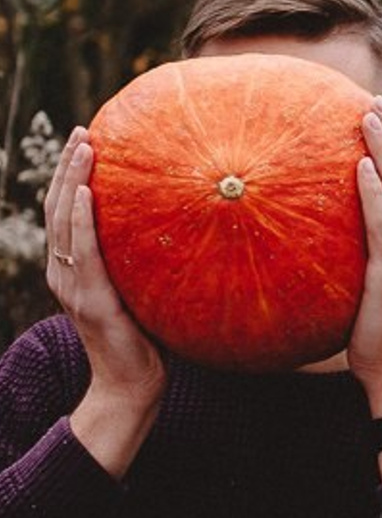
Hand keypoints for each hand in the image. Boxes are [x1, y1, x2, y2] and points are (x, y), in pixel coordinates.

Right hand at [45, 126, 166, 475]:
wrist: (132, 386)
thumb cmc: (148, 343)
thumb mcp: (145, 293)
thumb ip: (148, 265)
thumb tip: (187, 233)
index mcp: (75, 270)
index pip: (67, 214)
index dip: (71, 178)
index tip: (85, 143)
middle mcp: (66, 273)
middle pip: (59, 208)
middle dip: (69, 167)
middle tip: (83, 131)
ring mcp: (73, 286)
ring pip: (64, 221)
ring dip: (72, 180)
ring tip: (84, 146)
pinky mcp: (90, 300)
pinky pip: (82, 251)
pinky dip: (80, 219)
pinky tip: (86, 192)